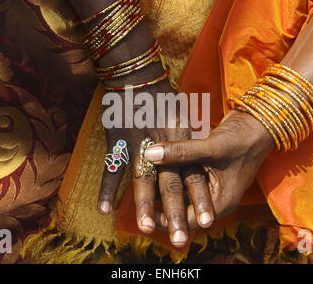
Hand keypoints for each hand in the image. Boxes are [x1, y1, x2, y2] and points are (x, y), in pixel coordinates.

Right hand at [97, 73, 214, 247]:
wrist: (137, 73)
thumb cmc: (162, 94)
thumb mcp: (182, 114)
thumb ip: (187, 141)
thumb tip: (195, 162)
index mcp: (181, 139)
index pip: (193, 174)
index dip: (200, 198)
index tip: (208, 222)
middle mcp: (163, 142)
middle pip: (171, 182)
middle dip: (176, 212)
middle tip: (182, 239)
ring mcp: (139, 142)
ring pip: (143, 179)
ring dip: (144, 206)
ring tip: (147, 229)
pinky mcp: (118, 139)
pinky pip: (111, 168)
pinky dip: (106, 189)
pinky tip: (104, 210)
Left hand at [144, 109, 274, 230]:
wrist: (257, 123)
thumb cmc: (240, 138)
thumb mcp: (210, 147)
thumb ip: (180, 152)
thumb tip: (148, 153)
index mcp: (221, 201)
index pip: (189, 220)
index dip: (166, 218)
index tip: (145, 212)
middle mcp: (216, 198)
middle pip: (184, 209)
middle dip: (163, 206)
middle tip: (140, 201)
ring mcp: (212, 185)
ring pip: (184, 194)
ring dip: (166, 189)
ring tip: (143, 184)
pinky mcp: (208, 172)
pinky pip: (187, 180)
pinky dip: (173, 175)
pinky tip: (156, 169)